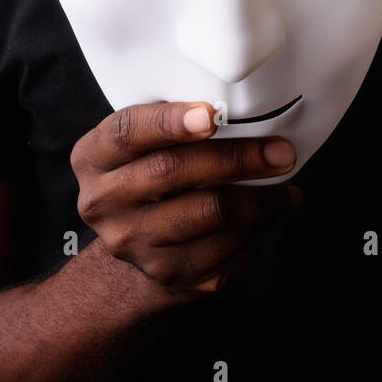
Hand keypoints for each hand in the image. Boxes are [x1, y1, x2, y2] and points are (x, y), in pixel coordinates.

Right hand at [70, 101, 302, 297]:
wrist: (138, 237)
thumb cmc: (151, 171)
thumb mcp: (143, 141)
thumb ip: (173, 124)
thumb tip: (240, 108)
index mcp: (94, 157)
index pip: (127, 131)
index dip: (169, 122)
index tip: (211, 115)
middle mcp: (103, 202)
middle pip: (172, 171)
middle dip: (235, 158)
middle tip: (281, 152)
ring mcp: (132, 243)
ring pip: (207, 213)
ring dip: (259, 199)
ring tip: (287, 187)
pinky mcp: (165, 273)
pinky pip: (222, 248)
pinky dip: (256, 227)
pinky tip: (271, 214)